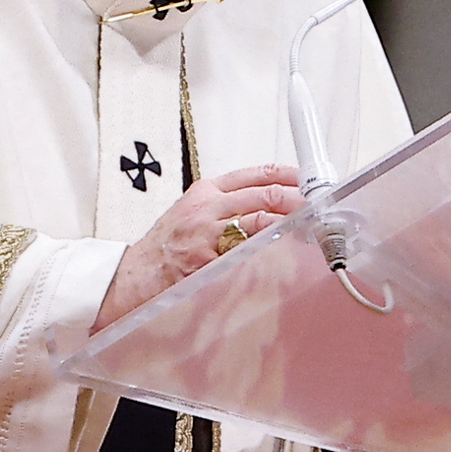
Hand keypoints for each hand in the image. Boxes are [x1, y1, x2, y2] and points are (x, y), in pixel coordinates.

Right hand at [103, 164, 307, 323]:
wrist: (131, 277)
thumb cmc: (163, 248)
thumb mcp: (190, 212)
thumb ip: (224, 204)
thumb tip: (268, 203)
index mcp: (206, 191)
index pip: (256, 174)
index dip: (289, 176)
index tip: (308, 181)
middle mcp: (208, 208)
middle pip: (266, 195)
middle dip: (298, 201)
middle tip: (319, 209)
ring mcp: (208, 236)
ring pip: (261, 223)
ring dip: (292, 227)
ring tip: (313, 232)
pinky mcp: (208, 263)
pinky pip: (248, 256)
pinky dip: (271, 255)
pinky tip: (289, 259)